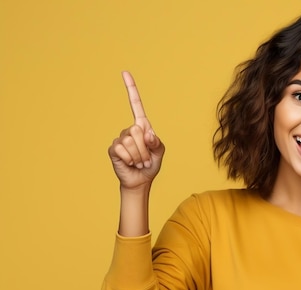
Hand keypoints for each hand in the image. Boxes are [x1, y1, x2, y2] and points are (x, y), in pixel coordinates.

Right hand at [108, 71, 164, 189]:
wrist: (141, 180)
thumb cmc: (151, 164)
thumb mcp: (160, 152)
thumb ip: (156, 141)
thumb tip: (146, 132)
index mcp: (142, 126)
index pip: (136, 104)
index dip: (131, 89)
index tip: (125, 72)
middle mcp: (130, 129)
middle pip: (138, 130)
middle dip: (146, 148)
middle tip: (146, 158)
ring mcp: (120, 138)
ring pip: (132, 141)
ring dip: (139, 155)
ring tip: (139, 161)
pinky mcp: (113, 148)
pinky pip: (123, 149)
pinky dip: (130, 159)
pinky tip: (130, 163)